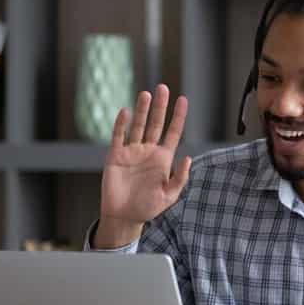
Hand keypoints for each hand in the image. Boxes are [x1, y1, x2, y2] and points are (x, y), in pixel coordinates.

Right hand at [97, 84, 190, 246]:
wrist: (124, 216)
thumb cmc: (148, 207)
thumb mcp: (169, 196)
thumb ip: (179, 178)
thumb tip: (188, 158)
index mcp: (163, 159)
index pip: (173, 132)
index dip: (178, 116)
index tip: (183, 99)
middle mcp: (148, 151)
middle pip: (156, 124)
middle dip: (160, 107)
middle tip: (163, 88)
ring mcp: (132, 152)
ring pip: (138, 126)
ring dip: (142, 111)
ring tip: (147, 94)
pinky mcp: (115, 156)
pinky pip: (119, 137)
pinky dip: (122, 125)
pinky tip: (126, 112)